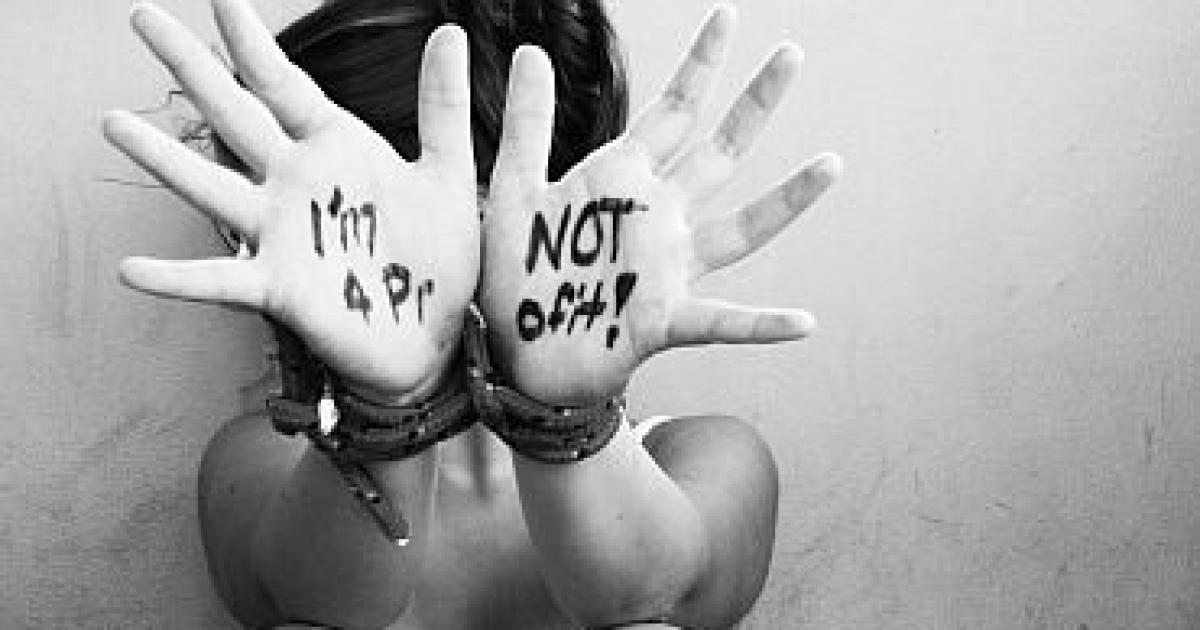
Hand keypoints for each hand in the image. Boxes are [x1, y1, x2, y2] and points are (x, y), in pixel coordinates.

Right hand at [104, 0, 478, 400]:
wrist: (434, 339)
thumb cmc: (439, 260)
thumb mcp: (448, 176)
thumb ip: (443, 108)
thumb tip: (449, 32)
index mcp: (337, 150)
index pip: (284, 84)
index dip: (253, 44)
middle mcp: (297, 184)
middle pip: (234, 115)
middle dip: (191, 66)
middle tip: (141, 16)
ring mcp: (280, 234)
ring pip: (210, 186)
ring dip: (162, 156)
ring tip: (112, 121)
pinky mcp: (277, 288)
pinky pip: (217, 279)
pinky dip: (175, 277)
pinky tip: (131, 268)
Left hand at [478, 5, 840, 405]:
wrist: (509, 352)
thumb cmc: (513, 275)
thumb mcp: (514, 191)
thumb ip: (528, 126)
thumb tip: (529, 52)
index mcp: (622, 180)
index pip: (673, 111)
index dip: (701, 65)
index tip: (728, 15)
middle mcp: (657, 218)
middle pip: (718, 153)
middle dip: (753, 104)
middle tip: (792, 53)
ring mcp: (666, 269)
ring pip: (739, 230)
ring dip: (785, 201)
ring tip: (831, 164)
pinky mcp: (661, 321)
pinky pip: (721, 322)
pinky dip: (761, 324)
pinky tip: (804, 322)